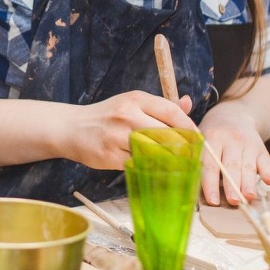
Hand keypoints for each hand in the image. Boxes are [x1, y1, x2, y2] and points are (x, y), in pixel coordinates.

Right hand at [61, 91, 195, 170]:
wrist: (71, 128)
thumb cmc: (107, 117)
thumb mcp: (132, 104)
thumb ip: (160, 106)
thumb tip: (188, 103)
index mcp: (136, 99)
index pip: (171, 112)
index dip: (189, 127)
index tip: (198, 139)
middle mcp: (127, 115)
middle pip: (166, 134)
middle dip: (183, 148)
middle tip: (192, 157)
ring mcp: (117, 136)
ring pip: (154, 152)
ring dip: (169, 162)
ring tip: (178, 166)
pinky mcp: (109, 156)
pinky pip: (138, 165)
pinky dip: (149, 169)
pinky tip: (155, 170)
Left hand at [200, 103, 269, 205]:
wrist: (235, 114)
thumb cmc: (212, 133)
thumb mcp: (198, 134)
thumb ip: (191, 151)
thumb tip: (179, 173)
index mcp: (210, 138)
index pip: (210, 164)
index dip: (210, 183)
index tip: (212, 200)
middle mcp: (230, 140)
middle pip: (230, 166)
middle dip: (232, 185)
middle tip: (233, 201)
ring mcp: (247, 143)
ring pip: (248, 165)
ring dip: (249, 183)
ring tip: (248, 197)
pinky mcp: (260, 148)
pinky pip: (265, 160)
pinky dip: (268, 171)